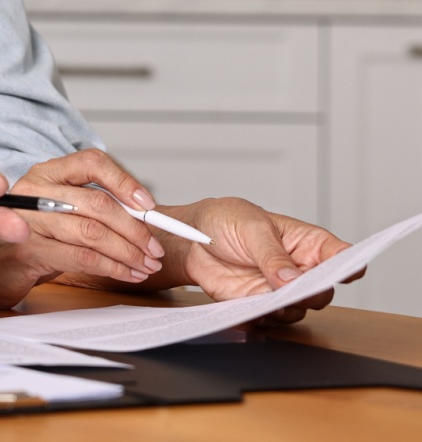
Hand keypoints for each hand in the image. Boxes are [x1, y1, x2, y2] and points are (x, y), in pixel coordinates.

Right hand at [0, 149, 165, 307]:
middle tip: (155, 248)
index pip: (92, 162)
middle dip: (135, 228)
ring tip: (146, 264)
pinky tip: (126, 274)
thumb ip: (90, 204)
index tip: (148, 206)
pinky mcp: (28, 249)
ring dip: (128, 252)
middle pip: (97, 202)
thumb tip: (141, 213)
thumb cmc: (31, 237)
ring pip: (92, 232)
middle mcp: (35, 190)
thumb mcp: (58, 210)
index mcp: (46, 173)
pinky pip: (82, 257)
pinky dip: (112, 268)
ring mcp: (29, 220)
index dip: (125, 181)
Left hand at [163, 198, 355, 322]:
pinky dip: (263, 317)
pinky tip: (251, 307)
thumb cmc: (226, 221)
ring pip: (299, 310)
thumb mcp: (251, 228)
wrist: (191, 239)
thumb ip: (272, 255)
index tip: (348, 272)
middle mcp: (300, 269)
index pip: (341, 256)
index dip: (349, 265)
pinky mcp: (259, 304)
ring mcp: (280, 289)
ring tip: (267, 297)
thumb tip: (292, 280)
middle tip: (295, 289)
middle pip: (323, 291)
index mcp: (307, 243)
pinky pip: (270, 320)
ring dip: (285, 308)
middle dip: (312, 294)